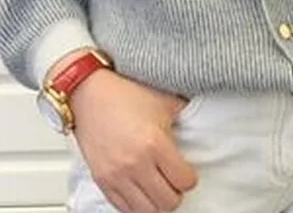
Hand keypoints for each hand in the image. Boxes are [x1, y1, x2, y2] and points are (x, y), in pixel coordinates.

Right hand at [70, 69, 197, 212]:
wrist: (89, 92)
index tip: (185, 170)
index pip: (185, 181)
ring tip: (157, 185)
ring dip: (156, 201)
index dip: (189, 176)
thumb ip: (186, 115)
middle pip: (169, 202)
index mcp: (155, 143)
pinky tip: (140, 189)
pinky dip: (136, 204)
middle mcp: (136, 163)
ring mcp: (117, 175)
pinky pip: (124, 209)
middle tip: (172, 179)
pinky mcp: (102, 181)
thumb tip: (204, 124)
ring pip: (147, 212)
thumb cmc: (125, 93)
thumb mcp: (164, 100)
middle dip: (175, 192)